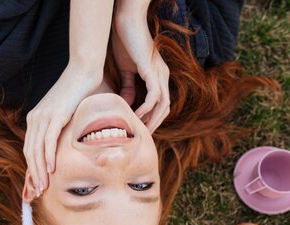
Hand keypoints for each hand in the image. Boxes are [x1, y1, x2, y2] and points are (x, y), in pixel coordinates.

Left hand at [24, 64, 101, 193]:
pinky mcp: (55, 114)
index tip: (36, 186)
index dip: (32, 169)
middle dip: (34, 175)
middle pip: (30, 153)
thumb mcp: (68, 115)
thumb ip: (64, 130)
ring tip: (44, 187)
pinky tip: (51, 169)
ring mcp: (44, 116)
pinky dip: (48, 156)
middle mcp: (36, 118)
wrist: (84, 71)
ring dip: (40, 171)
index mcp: (36, 119)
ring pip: (37, 149)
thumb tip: (70, 147)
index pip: (30, 150)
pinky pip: (48, 140)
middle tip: (38, 193)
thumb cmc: (80, 92)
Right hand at [113, 2, 169, 132]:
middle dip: (154, 124)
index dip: (152, 119)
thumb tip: (127, 103)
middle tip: (141, 136)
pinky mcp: (153, 71)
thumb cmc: (124, 43)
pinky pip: (154, 96)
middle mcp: (163, 76)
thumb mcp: (125, 70)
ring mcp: (160, 74)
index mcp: (158, 76)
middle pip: (165, 109)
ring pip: (163, 105)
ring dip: (151, 120)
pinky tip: (135, 114)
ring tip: (138, 130)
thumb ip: (127, 86)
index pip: (160, 104)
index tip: (139, 129)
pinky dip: (145, 108)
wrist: (125, 23)